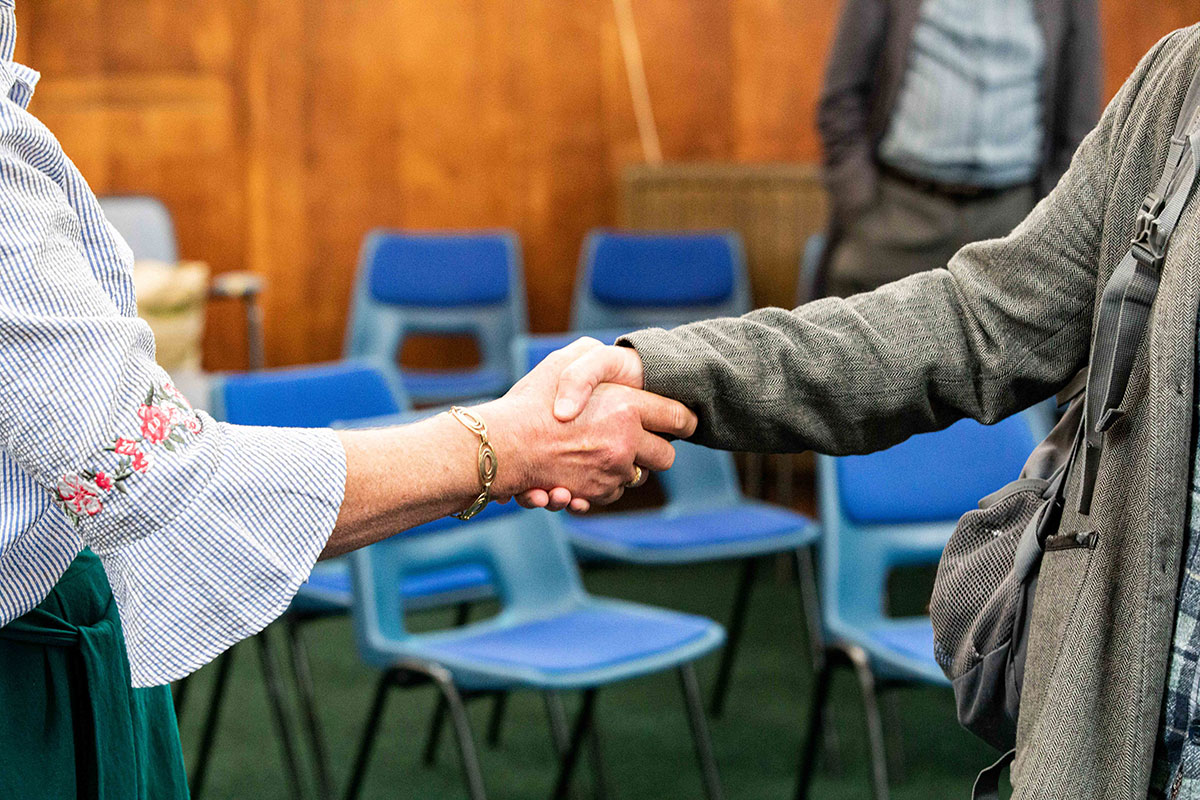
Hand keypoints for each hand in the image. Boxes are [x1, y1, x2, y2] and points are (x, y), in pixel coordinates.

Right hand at [480, 338, 693, 509]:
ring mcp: (611, 472)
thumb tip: (599, 347)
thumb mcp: (560, 364)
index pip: (677, 417)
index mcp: (626, 407)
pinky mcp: (594, 494)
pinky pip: (612, 492)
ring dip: (624, 467)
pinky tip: (581, 470)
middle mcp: (626, 442)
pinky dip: (601, 484)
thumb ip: (586, 355)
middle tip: (638, 442)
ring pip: (636, 477)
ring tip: (597, 453)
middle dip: (655, 451)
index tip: (686, 422)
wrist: (500, 447)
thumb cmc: (527, 404)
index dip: (684, 420)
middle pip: (666, 457)